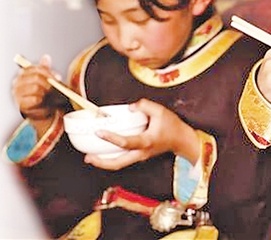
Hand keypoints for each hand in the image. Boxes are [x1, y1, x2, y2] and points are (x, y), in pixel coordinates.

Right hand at [12, 54, 60, 120]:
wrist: (38, 110)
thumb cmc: (40, 92)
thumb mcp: (44, 79)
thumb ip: (44, 68)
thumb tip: (46, 57)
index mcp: (23, 73)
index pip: (35, 68)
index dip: (48, 72)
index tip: (57, 77)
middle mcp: (17, 82)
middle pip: (36, 77)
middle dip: (48, 82)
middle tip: (56, 86)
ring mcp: (17, 93)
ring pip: (36, 87)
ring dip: (46, 91)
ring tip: (51, 94)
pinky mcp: (20, 104)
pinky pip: (34, 99)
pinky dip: (42, 100)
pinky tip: (44, 101)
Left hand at [85, 99, 199, 169]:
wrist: (182, 140)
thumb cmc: (172, 127)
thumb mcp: (161, 111)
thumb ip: (145, 105)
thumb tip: (130, 108)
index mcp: (146, 142)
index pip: (126, 142)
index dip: (111, 138)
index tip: (99, 132)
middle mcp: (141, 153)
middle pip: (118, 163)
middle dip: (102, 162)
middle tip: (88, 157)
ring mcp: (140, 157)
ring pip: (119, 164)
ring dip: (104, 163)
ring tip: (90, 158)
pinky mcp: (139, 156)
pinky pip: (122, 160)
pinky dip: (111, 159)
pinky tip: (102, 154)